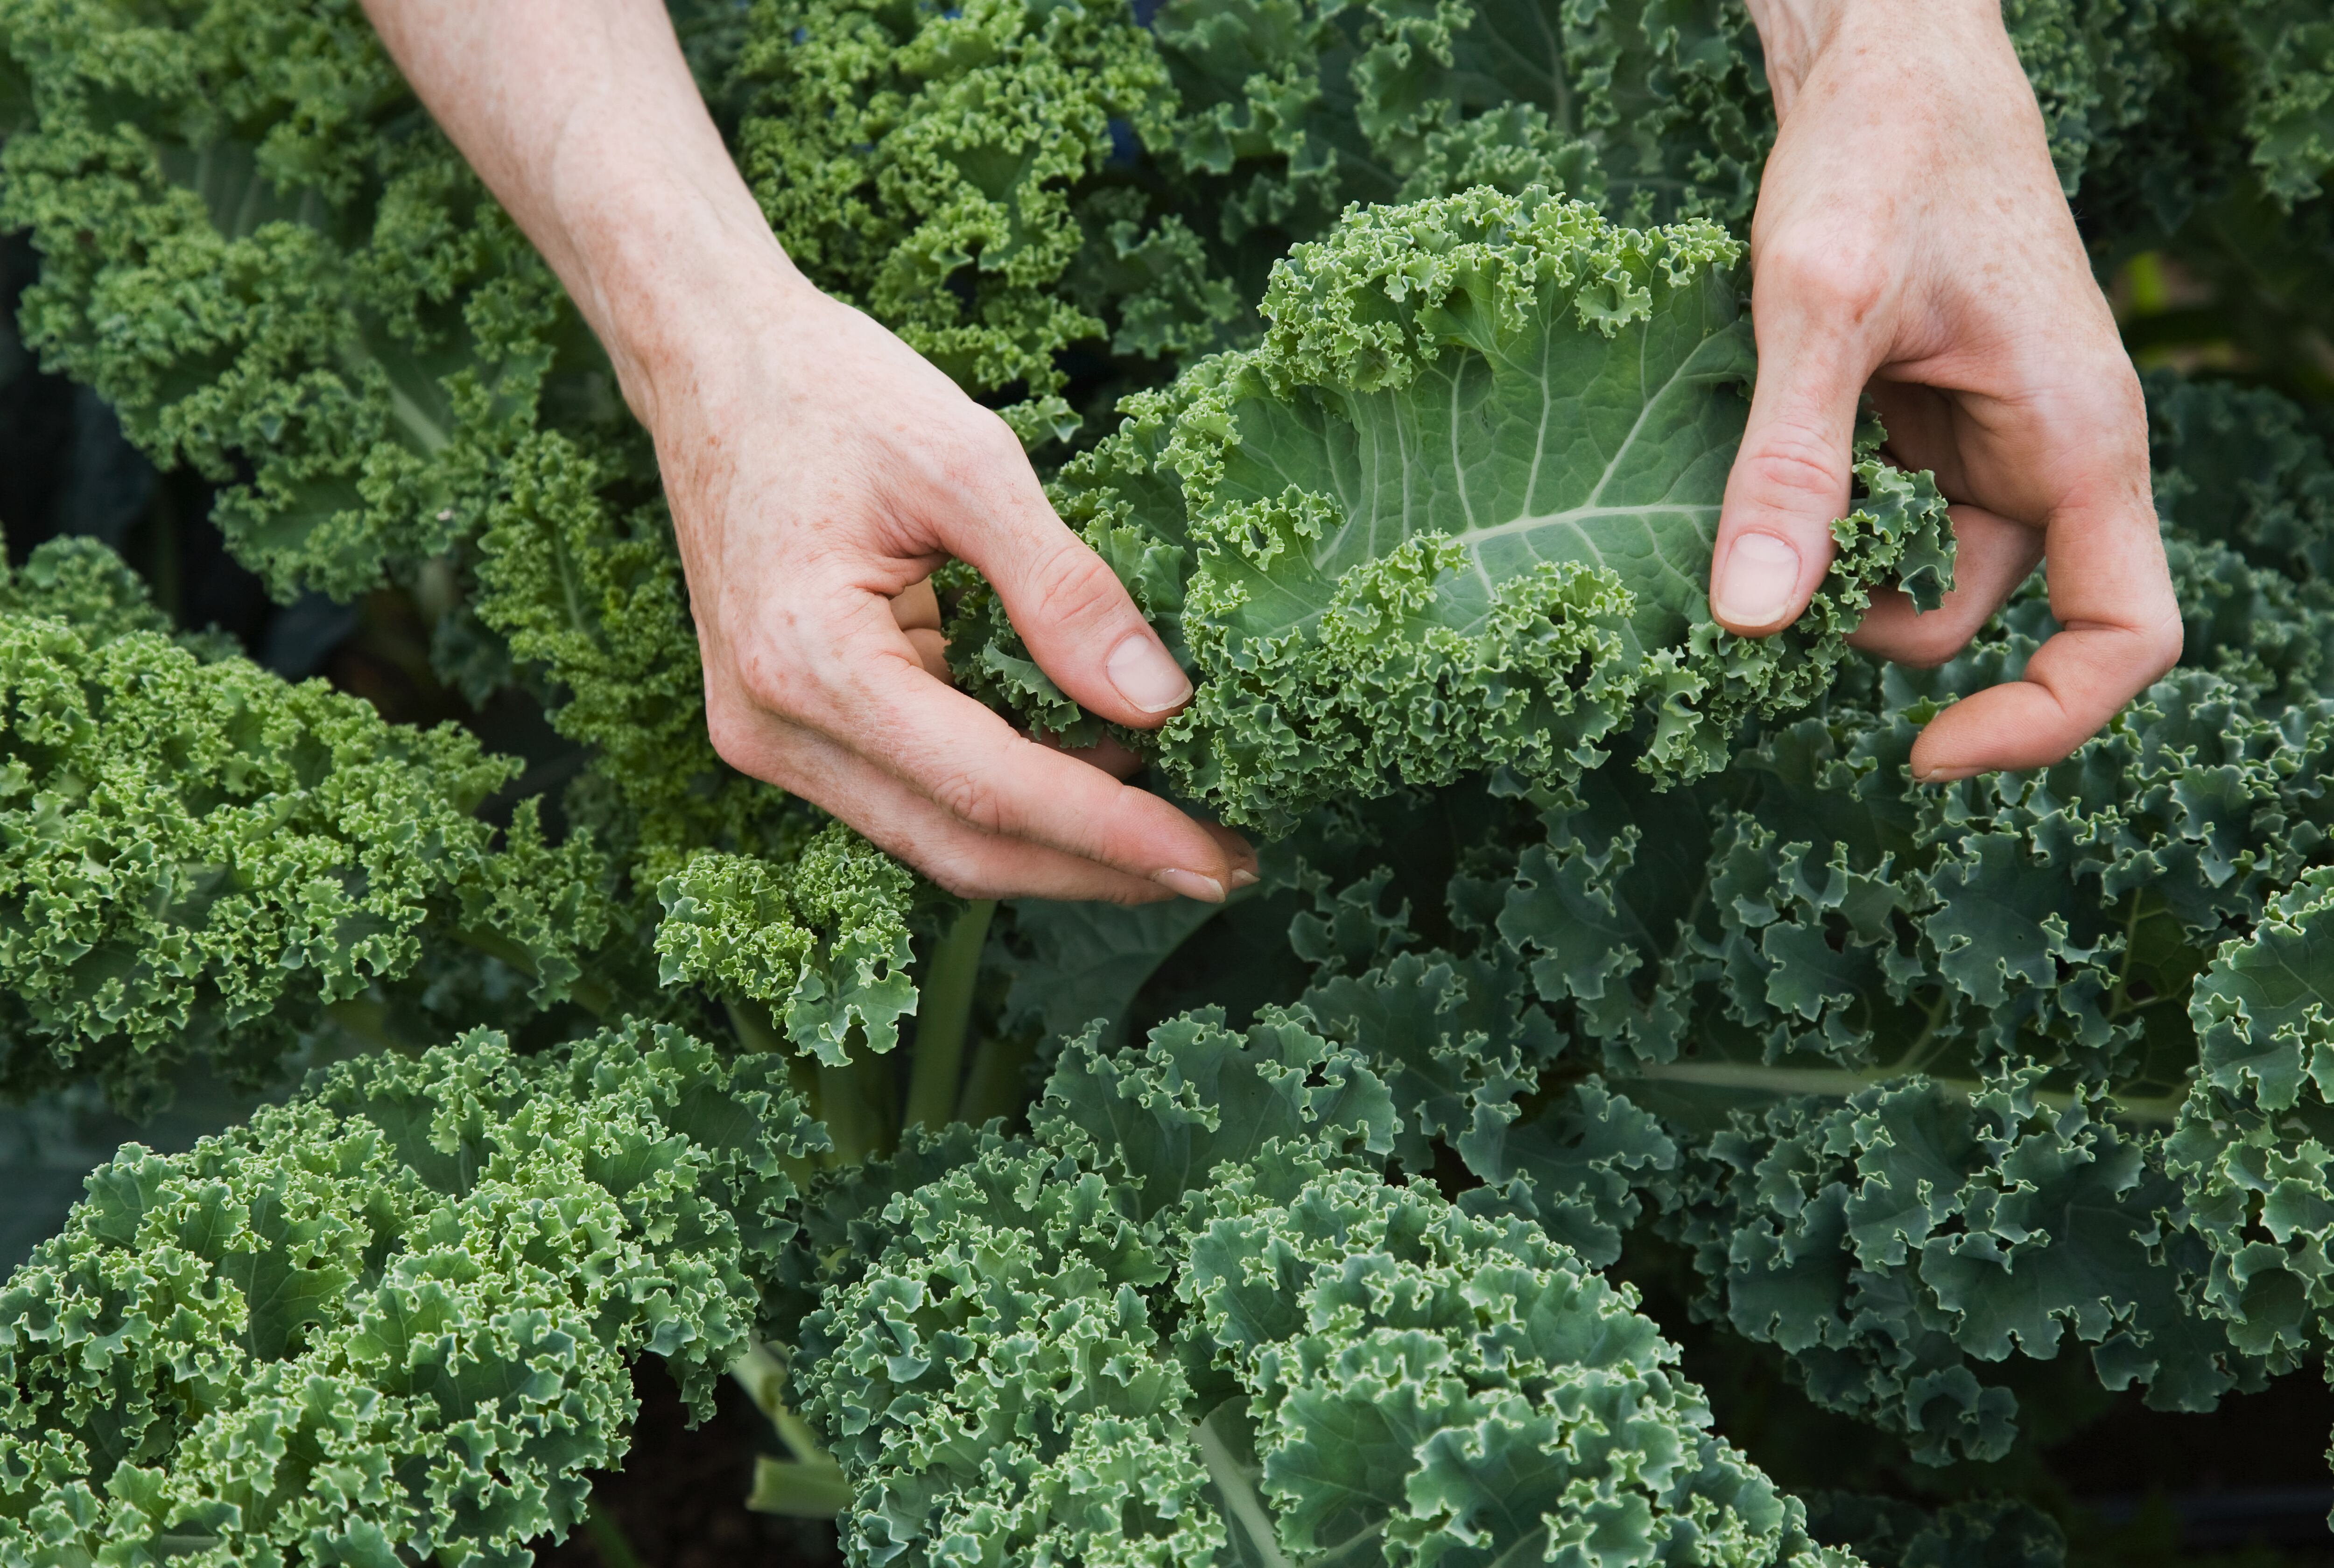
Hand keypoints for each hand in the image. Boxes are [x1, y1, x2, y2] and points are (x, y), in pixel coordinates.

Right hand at [359, 0, 1249, 902]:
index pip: (991, 790)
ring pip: (940, 839)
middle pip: (966, 848)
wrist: (710, 362)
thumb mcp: (967, 460)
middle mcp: (775, 730)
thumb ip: (1064, 589)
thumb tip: (1162, 703)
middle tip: (1224, 866)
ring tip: (1179, 829)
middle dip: (1102, 867)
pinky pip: (916, 797)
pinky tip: (1095, 774)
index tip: (1219, 859)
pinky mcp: (788, 730)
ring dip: (1062, 848)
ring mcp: (771, 739)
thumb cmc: (829, 391)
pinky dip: (1011, 802)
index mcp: (809, 663)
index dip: (1115, 834)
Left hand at [1714, 0, 2182, 779]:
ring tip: (1752, 530)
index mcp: (2080, 440)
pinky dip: (1828, 524)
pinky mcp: (1937, 417)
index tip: (1925, 751)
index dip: (2043, 720)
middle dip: (1892, 638)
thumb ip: (1791, 463)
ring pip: (1930, 570)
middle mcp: (2056, 451)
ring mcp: (1996, 436)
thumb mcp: (1818, 304)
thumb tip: (1753, 622)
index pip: (2126, 637)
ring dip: (1844, 579)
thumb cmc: (1881, 153)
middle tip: (1773, 604)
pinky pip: (1892, 513)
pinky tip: (1762, 487)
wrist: (1884, 62)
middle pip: (2001, 618)